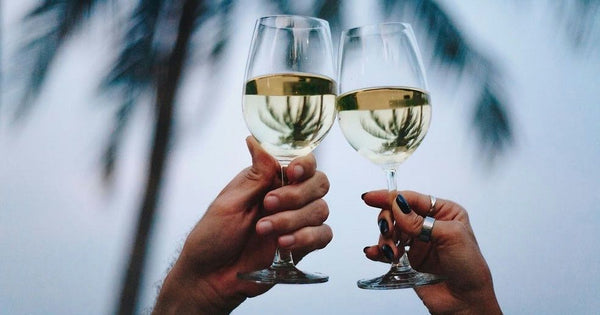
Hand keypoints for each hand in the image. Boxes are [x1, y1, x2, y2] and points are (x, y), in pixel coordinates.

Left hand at [153, 136, 331, 313]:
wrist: (209, 277)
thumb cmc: (212, 236)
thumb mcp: (229, 202)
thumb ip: (254, 175)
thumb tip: (256, 140)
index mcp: (269, 181)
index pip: (302, 163)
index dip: (305, 165)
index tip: (292, 173)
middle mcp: (288, 198)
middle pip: (319, 184)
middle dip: (296, 194)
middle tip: (268, 204)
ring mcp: (296, 222)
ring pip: (320, 210)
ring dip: (293, 219)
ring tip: (264, 230)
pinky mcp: (301, 246)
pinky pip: (323, 236)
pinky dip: (307, 238)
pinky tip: (283, 244)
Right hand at [362, 190, 500, 313]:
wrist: (465, 301)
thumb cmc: (469, 268)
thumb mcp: (450, 237)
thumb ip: (421, 221)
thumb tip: (398, 206)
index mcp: (443, 212)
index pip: (411, 199)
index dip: (389, 197)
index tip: (371, 197)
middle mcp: (428, 224)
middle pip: (396, 213)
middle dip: (388, 221)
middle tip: (388, 232)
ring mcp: (417, 242)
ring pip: (390, 231)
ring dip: (386, 240)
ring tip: (392, 253)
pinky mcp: (408, 259)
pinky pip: (387, 250)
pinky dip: (378, 251)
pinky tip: (375, 253)